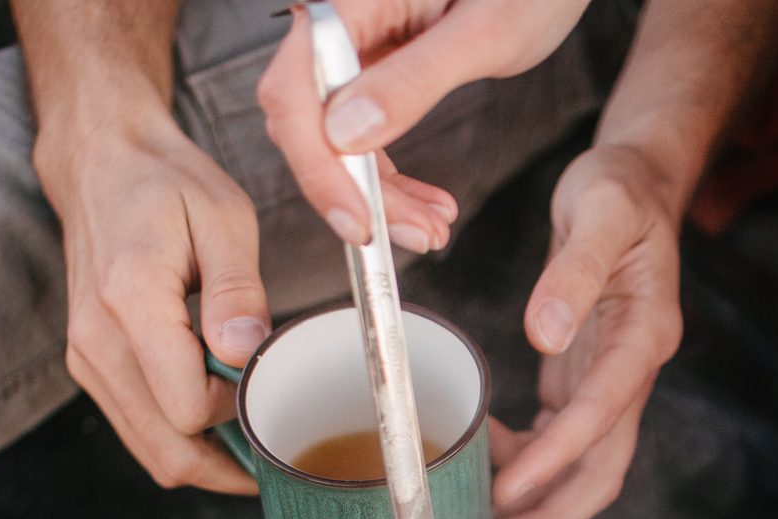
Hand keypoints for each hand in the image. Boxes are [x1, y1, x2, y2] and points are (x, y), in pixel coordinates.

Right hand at [35, 101, 452, 492]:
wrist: (101, 163)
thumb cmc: (165, 182)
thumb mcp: (223, 218)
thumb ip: (237, 291)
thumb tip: (245, 353)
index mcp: (131, 301)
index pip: (189, 410)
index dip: (237, 411)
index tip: (266, 381)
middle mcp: (97, 342)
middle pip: (166, 452)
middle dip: (228, 464)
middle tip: (276, 446)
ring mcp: (86, 359)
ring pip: (151, 452)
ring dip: (206, 457)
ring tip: (252, 432)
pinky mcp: (89, 364)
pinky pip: (138, 428)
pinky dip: (180, 437)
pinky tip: (217, 413)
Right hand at [257, 0, 589, 242]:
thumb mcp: (482, 34)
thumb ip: (414, 80)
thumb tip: (346, 134)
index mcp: (352, 3)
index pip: (295, 93)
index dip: (319, 167)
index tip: (358, 221)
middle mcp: (342, 27)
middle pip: (308, 126)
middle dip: (354, 193)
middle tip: (411, 236)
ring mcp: (355, 53)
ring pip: (335, 143)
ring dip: (378, 198)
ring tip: (432, 231)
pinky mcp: (375, 75)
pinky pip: (363, 138)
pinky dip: (392, 181)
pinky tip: (430, 207)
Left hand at [490, 144, 683, 518]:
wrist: (635, 179)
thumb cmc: (621, 189)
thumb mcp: (599, 210)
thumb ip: (574, 273)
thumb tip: (545, 333)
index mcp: (645, 335)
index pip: (600, 414)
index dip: (555, 458)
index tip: (509, 489)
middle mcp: (632, 368)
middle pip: (602, 467)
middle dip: (553, 513)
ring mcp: (610, 377)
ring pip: (583, 463)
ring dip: (538, 499)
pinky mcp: (585, 374)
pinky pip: (560, 435)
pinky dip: (526, 458)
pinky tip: (484, 459)